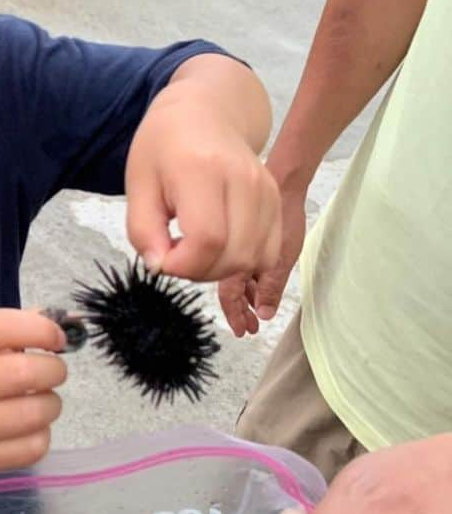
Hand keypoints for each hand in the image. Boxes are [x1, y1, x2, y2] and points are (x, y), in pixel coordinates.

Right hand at [0, 309, 66, 473]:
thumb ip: (18, 328)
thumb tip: (66, 327)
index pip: (1, 327)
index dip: (41, 329)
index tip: (57, 339)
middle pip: (25, 373)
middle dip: (54, 369)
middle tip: (53, 371)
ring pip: (37, 413)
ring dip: (52, 403)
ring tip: (40, 399)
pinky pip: (36, 446)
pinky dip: (42, 433)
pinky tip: (28, 426)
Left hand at [126, 86, 281, 282]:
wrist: (205, 113)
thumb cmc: (164, 147)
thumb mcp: (138, 184)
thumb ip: (143, 231)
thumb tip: (160, 267)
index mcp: (202, 171)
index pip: (207, 240)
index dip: (183, 265)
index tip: (162, 258)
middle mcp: (243, 179)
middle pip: (235, 255)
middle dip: (200, 271)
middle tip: (176, 255)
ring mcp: (266, 190)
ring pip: (254, 258)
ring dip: (221, 269)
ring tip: (195, 249)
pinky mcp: (277, 199)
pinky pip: (269, 250)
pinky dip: (243, 260)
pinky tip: (219, 246)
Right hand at [219, 183, 306, 336]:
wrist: (283, 183)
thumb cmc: (282, 213)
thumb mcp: (284, 257)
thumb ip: (272, 286)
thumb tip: (265, 311)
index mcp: (236, 261)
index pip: (229, 297)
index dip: (235, 315)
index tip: (241, 330)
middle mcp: (233, 256)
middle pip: (230, 291)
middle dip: (240, 310)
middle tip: (249, 325)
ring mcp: (237, 247)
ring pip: (236, 278)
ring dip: (245, 296)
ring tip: (255, 310)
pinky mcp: (244, 239)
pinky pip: (240, 264)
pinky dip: (248, 279)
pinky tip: (256, 284)